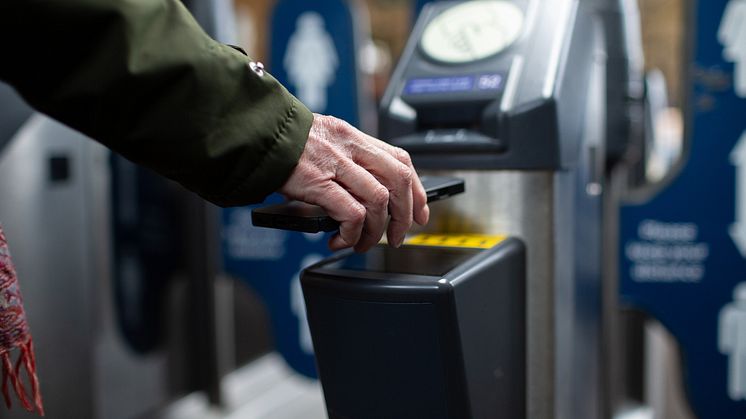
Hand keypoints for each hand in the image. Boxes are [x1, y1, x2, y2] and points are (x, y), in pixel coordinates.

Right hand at [280, 114, 428, 251]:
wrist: (253, 134)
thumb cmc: (281, 142)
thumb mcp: (322, 142)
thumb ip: (345, 162)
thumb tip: (362, 198)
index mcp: (353, 136)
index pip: (401, 160)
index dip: (417, 190)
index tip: (419, 212)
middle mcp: (349, 146)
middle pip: (398, 180)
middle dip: (404, 215)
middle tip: (397, 236)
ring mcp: (335, 163)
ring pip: (378, 200)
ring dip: (376, 230)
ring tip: (363, 243)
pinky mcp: (318, 182)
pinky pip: (351, 213)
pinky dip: (352, 232)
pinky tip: (341, 239)